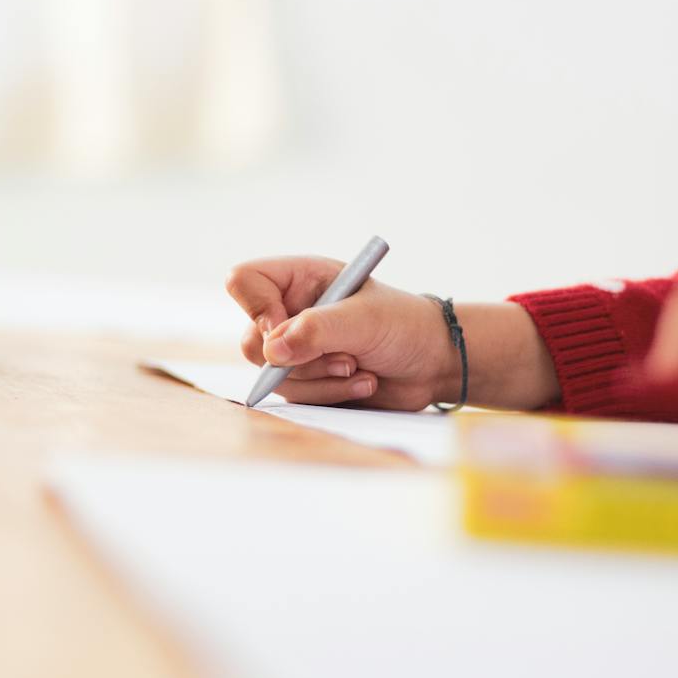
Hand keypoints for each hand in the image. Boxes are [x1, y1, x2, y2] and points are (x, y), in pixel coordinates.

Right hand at [225, 256, 458, 408]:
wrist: (433, 363)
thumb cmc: (405, 325)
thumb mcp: (364, 320)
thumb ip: (316, 331)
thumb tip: (270, 351)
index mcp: (300, 279)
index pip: (244, 282)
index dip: (256, 308)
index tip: (287, 329)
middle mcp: (291, 311)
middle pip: (252, 341)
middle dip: (301, 360)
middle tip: (346, 358)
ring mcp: (295, 349)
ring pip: (274, 376)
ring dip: (322, 380)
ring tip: (361, 369)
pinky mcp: (306, 381)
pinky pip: (295, 398)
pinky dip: (329, 396)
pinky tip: (363, 382)